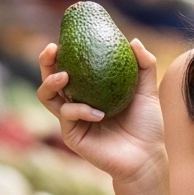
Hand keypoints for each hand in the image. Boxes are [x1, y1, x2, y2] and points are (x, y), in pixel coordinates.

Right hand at [37, 39, 166, 189]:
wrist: (147, 157)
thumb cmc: (147, 124)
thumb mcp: (147, 91)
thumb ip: (144, 66)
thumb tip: (134, 41)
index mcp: (90, 90)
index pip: (69, 66)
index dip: (62, 53)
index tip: (63, 37)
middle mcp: (76, 102)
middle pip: (50, 79)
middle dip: (46, 63)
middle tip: (52, 50)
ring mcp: (72, 119)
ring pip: (48, 97)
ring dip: (51, 83)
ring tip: (64, 76)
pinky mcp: (72, 135)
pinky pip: (68, 116)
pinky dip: (80, 110)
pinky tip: (97, 112)